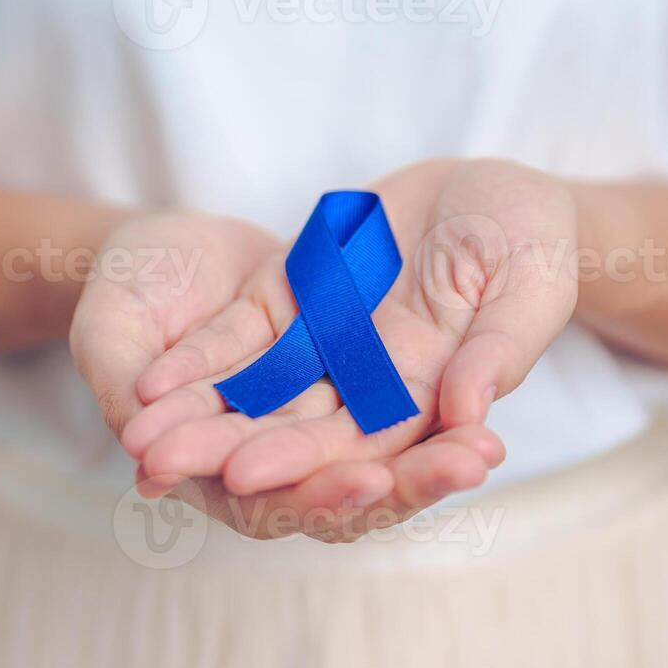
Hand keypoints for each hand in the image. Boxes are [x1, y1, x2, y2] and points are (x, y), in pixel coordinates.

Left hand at [117, 159, 578, 541]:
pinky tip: (148, 382)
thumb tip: (469, 411)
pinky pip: (237, 344)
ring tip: (138, 439)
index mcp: (426, 393)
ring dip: (196, 419)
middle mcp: (364, 384)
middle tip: (162, 467)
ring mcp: (322, 346)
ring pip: (251, 397)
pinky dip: (196, 364)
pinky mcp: (291, 304)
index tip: (247, 476)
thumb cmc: (529, 242)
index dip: (303, 462)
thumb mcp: (529, 285)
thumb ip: (499, 348)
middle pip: (291, 432)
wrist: (493, 191)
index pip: (361, 445)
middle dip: (226, 451)